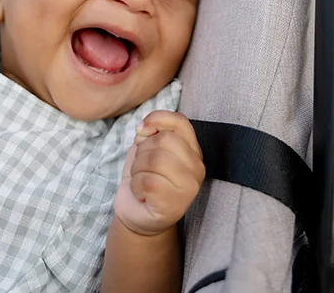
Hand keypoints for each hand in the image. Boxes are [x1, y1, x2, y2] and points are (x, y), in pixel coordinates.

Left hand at [115, 110, 204, 236]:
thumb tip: (145, 128)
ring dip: (138, 169)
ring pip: (154, 160)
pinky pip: (147, 182)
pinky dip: (136, 185)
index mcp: (193, 150)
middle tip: (142, 167)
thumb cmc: (145, 178)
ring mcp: (189, 187)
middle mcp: (197, 167)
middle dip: (142, 151)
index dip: (156, 119)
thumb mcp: (148, 149)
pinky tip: (142, 194)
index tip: (141, 132)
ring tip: (142, 180)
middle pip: (164, 140)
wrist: (138, 214)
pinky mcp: (174, 204)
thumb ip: (153, 132)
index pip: (180, 121)